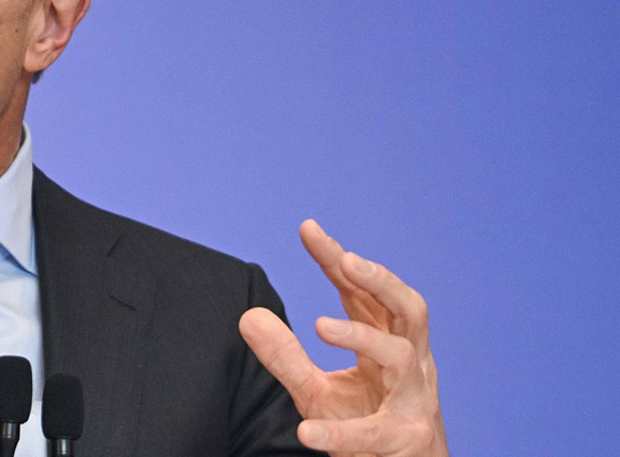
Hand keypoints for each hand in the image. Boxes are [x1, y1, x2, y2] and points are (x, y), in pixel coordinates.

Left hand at [238, 220, 446, 456]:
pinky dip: (341, 432)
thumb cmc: (366, 431)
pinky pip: (375, 433)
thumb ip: (286, 355)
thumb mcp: (316, 391)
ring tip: (319, 324)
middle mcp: (410, 367)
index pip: (364, 296)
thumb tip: (248, 315)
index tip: (308, 229)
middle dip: (381, 280)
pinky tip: (305, 432)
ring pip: (401, 357)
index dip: (339, 260)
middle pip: (409, 309)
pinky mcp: (408, 441)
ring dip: (363, 336)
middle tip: (347, 260)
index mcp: (388, 346)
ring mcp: (414, 403)